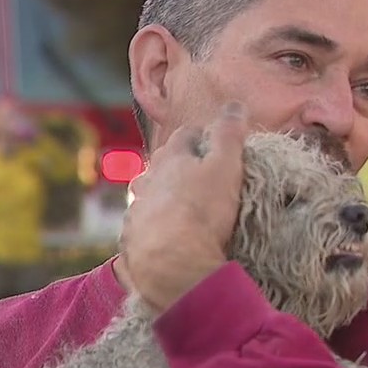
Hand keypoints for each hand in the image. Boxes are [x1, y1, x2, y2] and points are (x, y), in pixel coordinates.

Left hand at [120, 103, 250, 311]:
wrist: (171, 263)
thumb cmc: (202, 212)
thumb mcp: (226, 167)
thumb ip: (229, 134)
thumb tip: (235, 104)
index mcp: (171, 158)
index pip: (186, 135)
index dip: (202, 136)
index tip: (215, 142)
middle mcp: (148, 178)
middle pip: (162, 163)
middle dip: (178, 165)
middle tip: (199, 175)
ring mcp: (136, 209)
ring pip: (148, 193)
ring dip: (162, 195)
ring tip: (181, 207)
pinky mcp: (132, 237)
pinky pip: (143, 224)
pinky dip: (154, 224)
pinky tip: (166, 234)